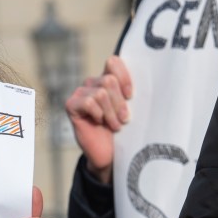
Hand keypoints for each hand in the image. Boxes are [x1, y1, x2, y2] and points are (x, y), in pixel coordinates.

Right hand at [63, 55, 132, 184]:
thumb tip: (147, 80)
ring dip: (111, 113)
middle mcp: (92, 83)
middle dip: (119, 102)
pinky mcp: (71, 105)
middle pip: (109, 80)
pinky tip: (99, 123)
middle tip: (124, 119)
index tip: (131, 96)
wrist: (109, 155)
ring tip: (115, 126)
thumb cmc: (123, 132)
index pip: (113, 62)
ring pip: (101, 93)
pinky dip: (98, 115)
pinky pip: (89, 103)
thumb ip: (131, 93)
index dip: (124, 77)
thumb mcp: (131, 110)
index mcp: (107, 80)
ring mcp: (80, 93)